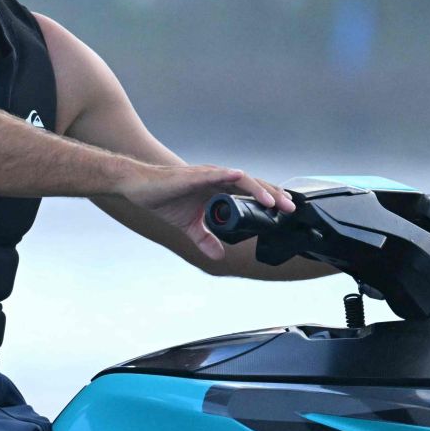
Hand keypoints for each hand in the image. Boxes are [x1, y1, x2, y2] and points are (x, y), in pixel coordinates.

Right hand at [120, 164, 294, 260]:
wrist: (138, 187)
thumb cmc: (163, 198)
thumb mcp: (189, 226)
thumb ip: (205, 239)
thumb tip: (218, 255)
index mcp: (218, 190)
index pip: (250, 193)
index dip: (269, 201)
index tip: (285, 213)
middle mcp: (217, 180)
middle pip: (253, 186)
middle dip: (274, 196)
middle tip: (291, 209)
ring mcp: (208, 175)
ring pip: (241, 179)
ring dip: (259, 189)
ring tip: (274, 201)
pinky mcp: (194, 175)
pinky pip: (217, 174)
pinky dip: (231, 176)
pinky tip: (242, 179)